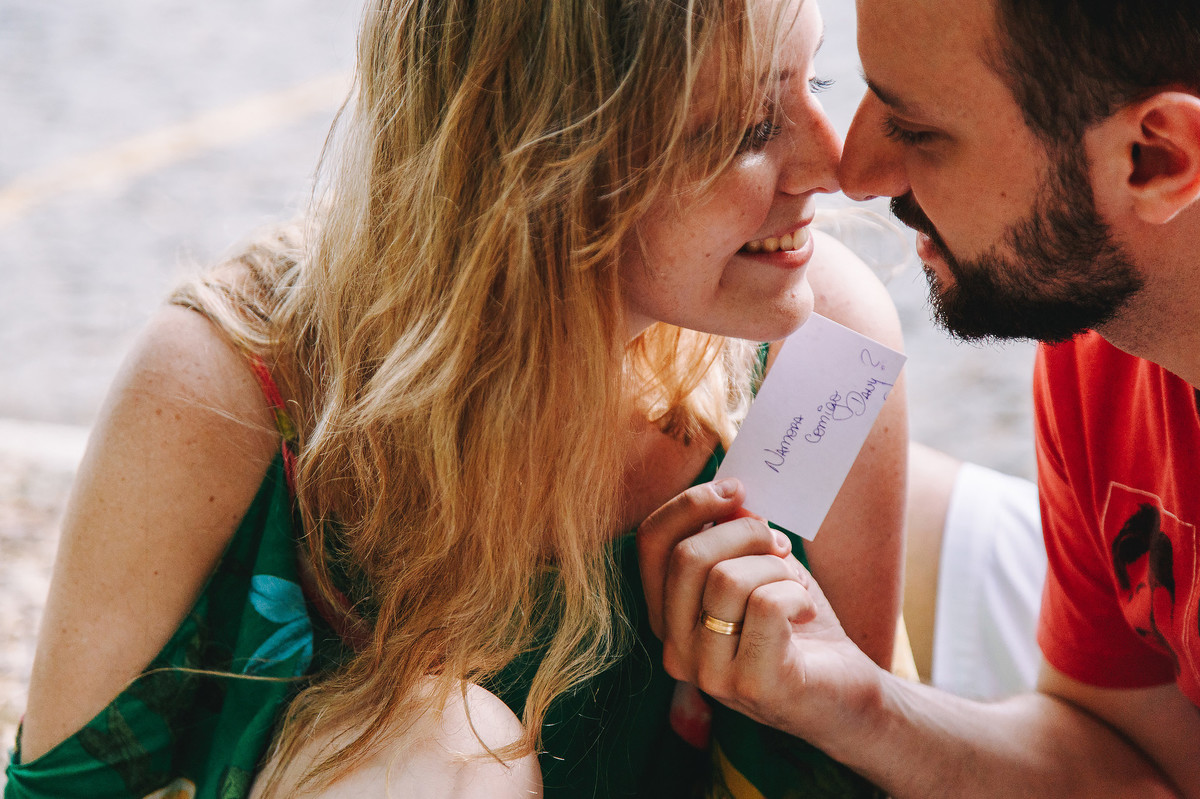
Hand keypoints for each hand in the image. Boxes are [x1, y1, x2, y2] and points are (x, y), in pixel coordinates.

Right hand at [637, 480, 879, 740]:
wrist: (845, 695)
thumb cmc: (796, 626)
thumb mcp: (758, 570)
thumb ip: (735, 537)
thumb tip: (732, 496)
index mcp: (667, 617)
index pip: (650, 543)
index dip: (689, 504)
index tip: (735, 490)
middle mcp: (676, 650)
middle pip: (687, 556)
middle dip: (743, 531)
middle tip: (778, 543)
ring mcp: (710, 674)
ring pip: (727, 579)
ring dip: (774, 567)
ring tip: (794, 585)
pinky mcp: (753, 685)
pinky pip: (766, 605)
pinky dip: (796, 594)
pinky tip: (806, 610)